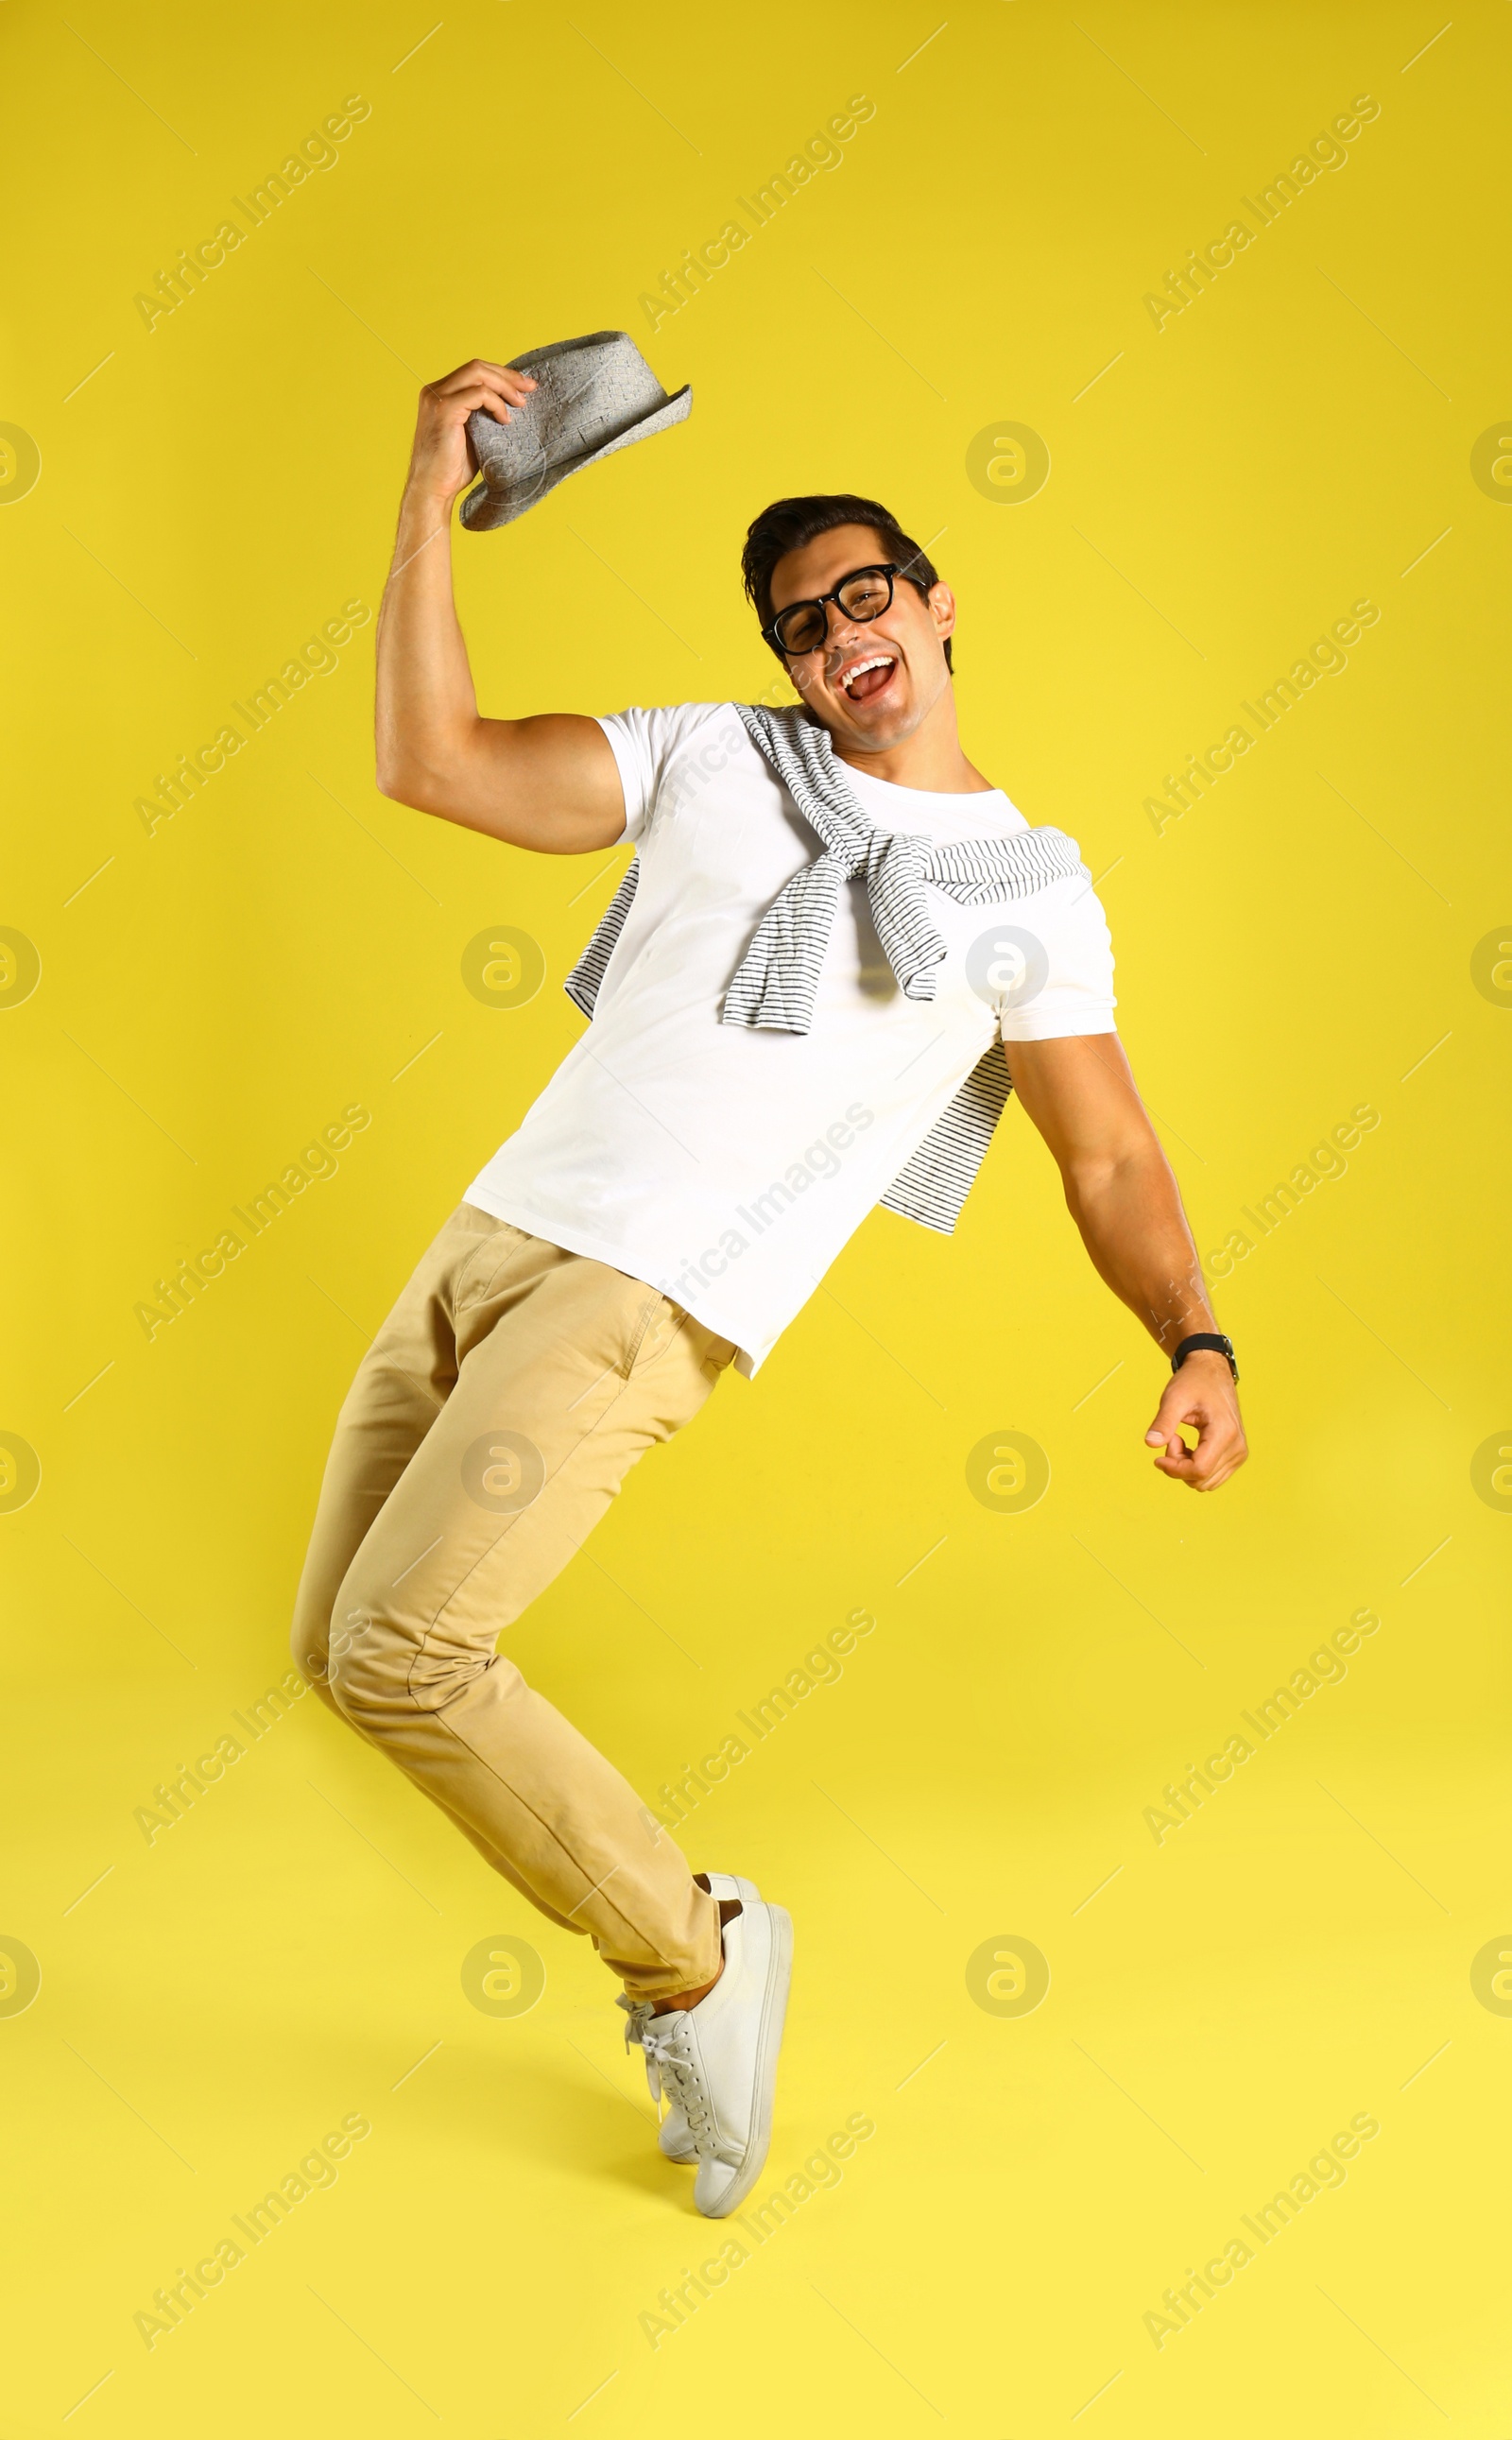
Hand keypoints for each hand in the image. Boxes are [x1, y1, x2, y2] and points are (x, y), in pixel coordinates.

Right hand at [404, 357, 536, 506]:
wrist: (433, 489)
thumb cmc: (452, 469)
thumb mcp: (472, 434)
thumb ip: (483, 414)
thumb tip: (512, 403)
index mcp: (439, 393)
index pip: (473, 371)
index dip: (501, 375)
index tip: (524, 386)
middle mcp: (434, 390)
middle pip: (477, 367)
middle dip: (508, 375)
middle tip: (530, 388)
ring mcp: (437, 398)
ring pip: (478, 373)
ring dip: (504, 386)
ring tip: (520, 404)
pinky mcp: (444, 409)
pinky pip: (478, 393)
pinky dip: (496, 403)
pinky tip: (505, 420)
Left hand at [1143, 1352, 1246, 1490]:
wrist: (1212, 1372)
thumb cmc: (1194, 1382)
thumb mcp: (1174, 1398)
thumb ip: (1163, 1422)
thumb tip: (1150, 1443)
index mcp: (1224, 1433)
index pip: (1199, 1470)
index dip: (1174, 1469)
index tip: (1158, 1457)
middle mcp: (1237, 1447)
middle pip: (1201, 1480)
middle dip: (1179, 1465)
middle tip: (1172, 1438)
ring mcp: (1239, 1453)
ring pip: (1206, 1482)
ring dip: (1186, 1467)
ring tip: (1181, 1440)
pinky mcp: (1236, 1455)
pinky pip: (1212, 1476)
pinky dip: (1195, 1466)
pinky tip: (1190, 1446)